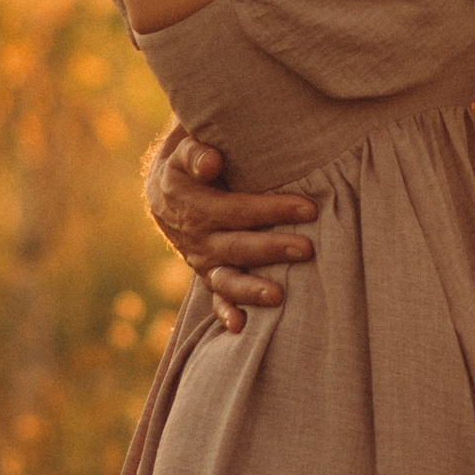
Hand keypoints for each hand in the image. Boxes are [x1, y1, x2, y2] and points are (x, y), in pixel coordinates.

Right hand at [140, 127, 317, 334]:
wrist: (166, 187)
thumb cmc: (190, 159)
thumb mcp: (185, 147)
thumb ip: (196, 152)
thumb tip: (211, 162)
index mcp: (187, 201)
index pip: (233, 209)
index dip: (270, 210)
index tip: (309, 208)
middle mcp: (193, 235)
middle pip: (234, 245)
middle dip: (271, 249)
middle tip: (308, 250)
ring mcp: (199, 258)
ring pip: (224, 278)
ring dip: (250, 288)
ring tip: (278, 296)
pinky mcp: (206, 273)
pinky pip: (214, 296)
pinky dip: (225, 312)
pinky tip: (241, 327)